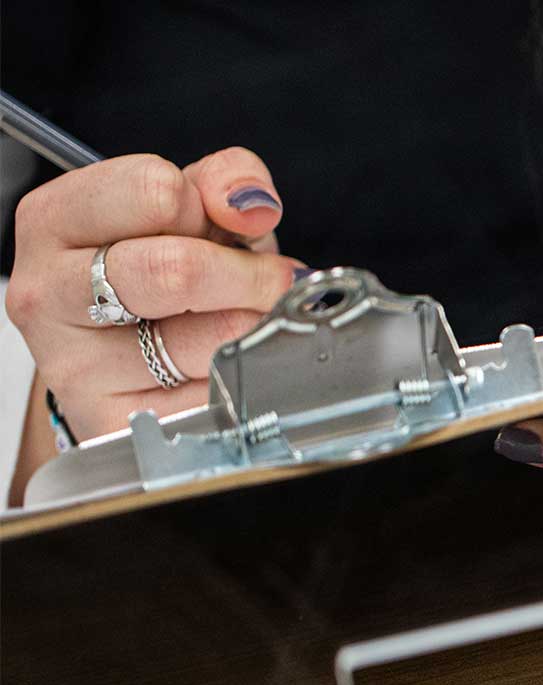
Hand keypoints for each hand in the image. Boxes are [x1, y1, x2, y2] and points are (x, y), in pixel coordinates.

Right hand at [8, 150, 303, 441]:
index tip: (224, 224)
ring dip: (254, 326)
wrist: (128, 358)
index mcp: (54, 219)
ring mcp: (73, 364)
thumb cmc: (158, 270)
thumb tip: (251, 204)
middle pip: (174, 270)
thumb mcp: (190, 208)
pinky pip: (214, 395)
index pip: (153, 191)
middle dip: (249, 274)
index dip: (209, 207)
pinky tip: (230, 361)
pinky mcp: (113, 421)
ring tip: (251, 319)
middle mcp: (47, 292)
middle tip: (273, 279)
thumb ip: (221, 183)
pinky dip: (244, 373)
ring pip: (205, 340)